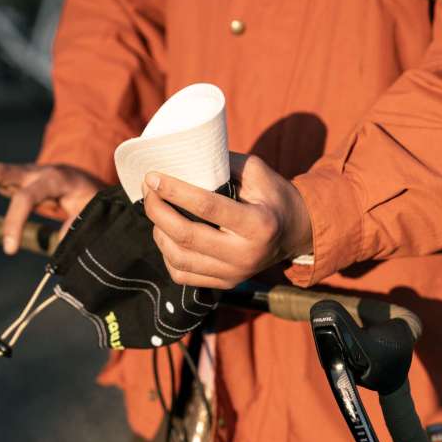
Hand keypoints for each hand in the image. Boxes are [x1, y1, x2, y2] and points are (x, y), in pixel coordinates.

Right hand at [0, 163, 105, 253]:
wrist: (95, 183)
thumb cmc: (93, 199)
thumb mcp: (93, 212)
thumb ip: (77, 226)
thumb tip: (60, 245)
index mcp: (56, 178)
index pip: (27, 198)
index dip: (15, 223)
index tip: (9, 251)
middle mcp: (37, 172)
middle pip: (3, 171)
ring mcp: (26, 174)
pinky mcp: (18, 180)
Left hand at [142, 153, 312, 288]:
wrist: (294, 232)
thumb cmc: (272, 196)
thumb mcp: (256, 171)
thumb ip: (222, 163)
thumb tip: (182, 157)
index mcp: (258, 224)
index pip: (207, 207)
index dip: (174, 191)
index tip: (152, 177)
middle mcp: (246, 254)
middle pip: (186, 236)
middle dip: (157, 211)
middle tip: (147, 191)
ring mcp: (234, 274)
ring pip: (179, 259)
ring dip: (158, 232)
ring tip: (156, 211)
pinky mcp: (225, 283)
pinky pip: (182, 275)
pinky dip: (166, 254)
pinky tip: (166, 235)